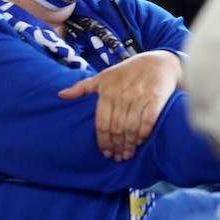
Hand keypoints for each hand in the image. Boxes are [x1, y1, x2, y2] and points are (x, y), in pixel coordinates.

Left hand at [58, 51, 180, 160]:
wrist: (159, 61)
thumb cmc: (129, 70)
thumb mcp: (103, 76)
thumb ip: (82, 87)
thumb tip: (60, 95)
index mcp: (107, 91)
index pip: (102, 123)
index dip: (103, 141)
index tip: (104, 152)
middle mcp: (122, 95)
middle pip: (116, 128)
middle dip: (116, 146)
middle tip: (117, 157)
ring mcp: (139, 97)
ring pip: (131, 128)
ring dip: (129, 144)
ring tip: (127, 154)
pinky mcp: (155, 99)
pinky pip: (147, 122)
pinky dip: (143, 134)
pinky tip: (140, 142)